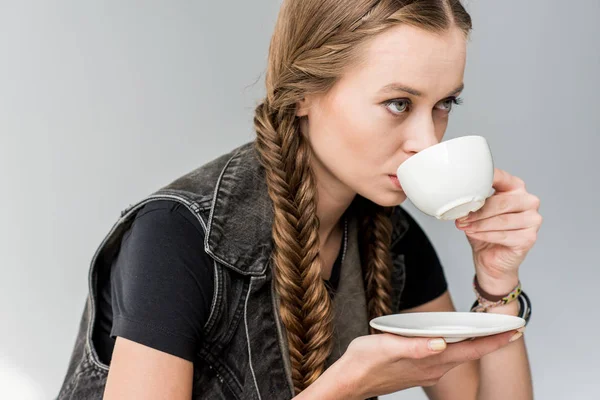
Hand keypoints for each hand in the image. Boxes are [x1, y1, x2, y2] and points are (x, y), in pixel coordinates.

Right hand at [315, 330, 520, 399]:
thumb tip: (440, 343)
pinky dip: (459, 346)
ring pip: (459, 355)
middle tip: (514, 327)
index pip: (470, 349)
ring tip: (491, 329)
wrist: (350, 382)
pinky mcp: (420, 370)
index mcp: (430, 360)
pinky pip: (447, 357)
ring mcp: (428, 371)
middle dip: (493, 340)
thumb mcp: (385, 348)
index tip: (515, 330)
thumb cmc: (364, 362)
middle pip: (470, 352)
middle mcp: (434, 368)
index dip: (494, 340)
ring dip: (477, 343)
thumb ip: (414, 347)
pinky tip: (458, 338)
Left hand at [455, 168, 542, 292]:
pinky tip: (472, 234)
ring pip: (501, 220)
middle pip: (502, 202)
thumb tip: (458, 193)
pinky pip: (503, 235)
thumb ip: (473, 200)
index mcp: (516, 187)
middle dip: (478, 211)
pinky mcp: (529, 238)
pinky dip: (484, 234)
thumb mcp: (476, 211)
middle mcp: (529, 201)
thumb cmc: (483, 231)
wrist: (491, 259)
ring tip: (464, 225)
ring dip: (478, 224)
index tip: (465, 183)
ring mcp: (532, 220)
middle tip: (461, 217)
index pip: (500, 177)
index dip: (483, 179)